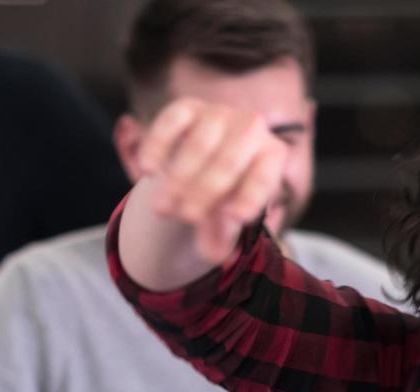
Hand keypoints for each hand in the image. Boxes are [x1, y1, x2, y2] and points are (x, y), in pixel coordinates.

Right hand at [135, 97, 289, 263]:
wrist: (202, 166)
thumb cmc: (223, 198)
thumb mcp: (225, 221)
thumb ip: (222, 235)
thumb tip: (216, 255)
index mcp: (272, 156)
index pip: (264, 177)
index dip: (250, 197)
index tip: (235, 218)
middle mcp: (251, 128)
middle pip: (229, 161)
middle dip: (205, 191)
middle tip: (185, 217)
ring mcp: (219, 113)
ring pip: (200, 142)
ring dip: (179, 177)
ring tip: (161, 209)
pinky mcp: (188, 107)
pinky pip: (173, 119)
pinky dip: (159, 144)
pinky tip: (147, 171)